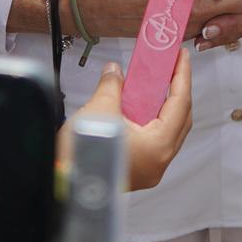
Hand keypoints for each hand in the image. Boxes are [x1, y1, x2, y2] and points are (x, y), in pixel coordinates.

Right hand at [72, 54, 194, 190]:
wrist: (60, 185)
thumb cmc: (80, 158)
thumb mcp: (99, 110)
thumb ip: (113, 86)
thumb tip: (115, 72)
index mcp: (158, 147)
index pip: (180, 103)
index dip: (182, 75)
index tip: (181, 56)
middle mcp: (159, 161)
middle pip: (179, 118)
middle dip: (174, 89)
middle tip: (169, 66)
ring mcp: (148, 169)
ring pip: (166, 130)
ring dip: (160, 105)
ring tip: (152, 82)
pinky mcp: (136, 170)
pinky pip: (151, 140)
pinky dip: (148, 120)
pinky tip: (136, 105)